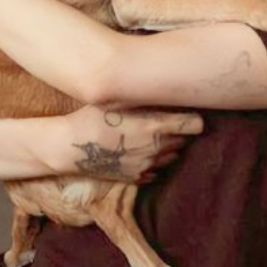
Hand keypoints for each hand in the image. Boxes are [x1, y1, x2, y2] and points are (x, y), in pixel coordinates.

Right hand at [60, 105, 204, 184]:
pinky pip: (156, 171)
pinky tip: (142, 151)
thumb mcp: (121, 102)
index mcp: (155, 127)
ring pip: (173, 157)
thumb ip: (146, 99)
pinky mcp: (136, 177)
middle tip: (169, 120)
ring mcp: (147, 166)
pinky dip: (155, 161)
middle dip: (180, 131)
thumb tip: (164, 88)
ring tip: (154, 136)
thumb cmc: (93, 117)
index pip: (195, 125)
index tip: (188, 113)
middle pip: (185, 141)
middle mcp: (156, 149)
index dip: (194, 118)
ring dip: (169, 147)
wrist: (70, 146)